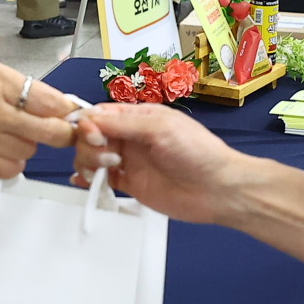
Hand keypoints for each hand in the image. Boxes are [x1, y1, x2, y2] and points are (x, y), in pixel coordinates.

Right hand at [0, 50, 77, 175]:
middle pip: (50, 133)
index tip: (71, 112)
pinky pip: (7, 170)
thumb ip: (10, 81)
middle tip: (60, 129)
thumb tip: (43, 99)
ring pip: (30, 152)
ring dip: (29, 144)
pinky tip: (1, 148)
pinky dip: (11, 162)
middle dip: (61, 132)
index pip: (51, 102)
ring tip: (13, 132)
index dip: (68, 110)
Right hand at [72, 101, 256, 223]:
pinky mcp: (132, 184)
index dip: (87, 122)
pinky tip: (85, 182)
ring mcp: (131, 162)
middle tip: (106, 155)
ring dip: (89, 162)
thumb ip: (122, 124)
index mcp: (139, 118)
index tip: (86, 133)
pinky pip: (104, 180)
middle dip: (88, 144)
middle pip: (92, 136)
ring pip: (94, 157)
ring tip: (105, 170)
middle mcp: (131, 138)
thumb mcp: (159, 128)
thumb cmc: (197, 152)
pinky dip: (90, 181)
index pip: (101, 114)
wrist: (218, 189)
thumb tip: (88, 119)